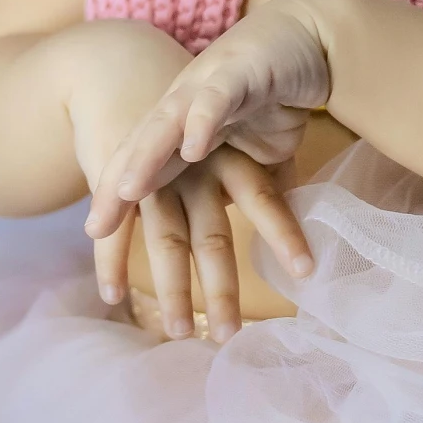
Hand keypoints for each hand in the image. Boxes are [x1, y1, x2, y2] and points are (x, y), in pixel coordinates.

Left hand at [86, 0, 331, 228]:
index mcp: (187, 124)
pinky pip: (216, 98)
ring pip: (168, 122)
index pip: (145, 164)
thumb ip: (248, 184)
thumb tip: (251, 226)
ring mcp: (209, 84)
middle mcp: (187, 103)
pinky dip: (202, 122)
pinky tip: (192, 149)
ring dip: (146, 156)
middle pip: (141, 147)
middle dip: (115, 187)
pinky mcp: (240, 70)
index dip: (117, 198)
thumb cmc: (279, 91)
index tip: (97, 235)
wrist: (313, 34)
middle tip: (95, 228)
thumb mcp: (259, 151)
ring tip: (126, 190)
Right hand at [90, 143, 311, 344]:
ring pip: (166, 238)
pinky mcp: (118, 186)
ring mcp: (155, 179)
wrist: (131, 86)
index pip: (263, 196)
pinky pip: (116, 230)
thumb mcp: (242, 145)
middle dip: (221, 288)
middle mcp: (194, 169)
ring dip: (172, 288)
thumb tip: (310, 225)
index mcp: (231, 157)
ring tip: (179, 332)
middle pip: (210, 235)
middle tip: (230, 335)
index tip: (304, 271)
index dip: (282, 232)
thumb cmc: (203, 128)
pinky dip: (112, 263)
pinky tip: (113, 298)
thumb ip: (274, 176)